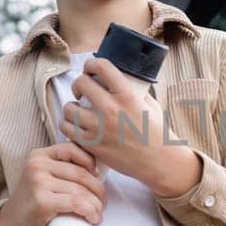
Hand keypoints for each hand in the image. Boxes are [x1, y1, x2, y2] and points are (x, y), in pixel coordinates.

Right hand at [0, 142, 106, 225]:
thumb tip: (97, 171)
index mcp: (39, 156)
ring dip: (96, 204)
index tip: (97, 175)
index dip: (90, 160)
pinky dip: (89, 211)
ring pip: (80, 190)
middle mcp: (37, 166)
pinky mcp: (42, 201)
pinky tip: (93, 218)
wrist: (10, 225)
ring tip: (98, 213)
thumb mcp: (43, 177)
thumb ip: (62, 169)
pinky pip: (76, 203)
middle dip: (98, 189)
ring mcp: (38, 183)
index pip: (72, 148)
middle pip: (80, 173)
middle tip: (102, 202)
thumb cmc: (33, 202)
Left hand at [59, 57, 197, 194]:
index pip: (101, 66)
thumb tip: (120, 79)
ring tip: (78, 110)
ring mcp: (99, 127)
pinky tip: (75, 125)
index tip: (90, 68)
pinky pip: (67, 128)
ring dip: (71, 106)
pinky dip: (68, 124)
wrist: (158, 161)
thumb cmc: (156, 133)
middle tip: (82, 90)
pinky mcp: (91, 144)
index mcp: (126, 95)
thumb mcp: (150, 104)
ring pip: (69, 107)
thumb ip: (134, 91)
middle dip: (79, 84)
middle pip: (81, 83)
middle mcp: (110, 109)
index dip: (91, 64)